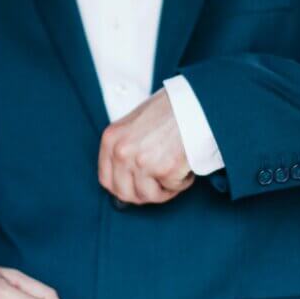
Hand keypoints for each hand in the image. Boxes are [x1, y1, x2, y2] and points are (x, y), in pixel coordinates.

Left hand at [98, 88, 194, 204]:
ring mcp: (142, 162)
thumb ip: (125, 149)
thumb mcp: (134, 124)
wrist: (193, 102)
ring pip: (149, 196)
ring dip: (165, 190)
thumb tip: (124, 180)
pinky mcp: (165, 169)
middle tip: (160, 184)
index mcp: (111, 139)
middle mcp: (122, 152)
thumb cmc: (168, 110)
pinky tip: (185, 164)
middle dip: (144, 193)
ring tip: (175, 172)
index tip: (136, 188)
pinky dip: (183, 181)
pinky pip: (173, 188)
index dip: (123, 189)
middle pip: (125, 194)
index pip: (106, 181)